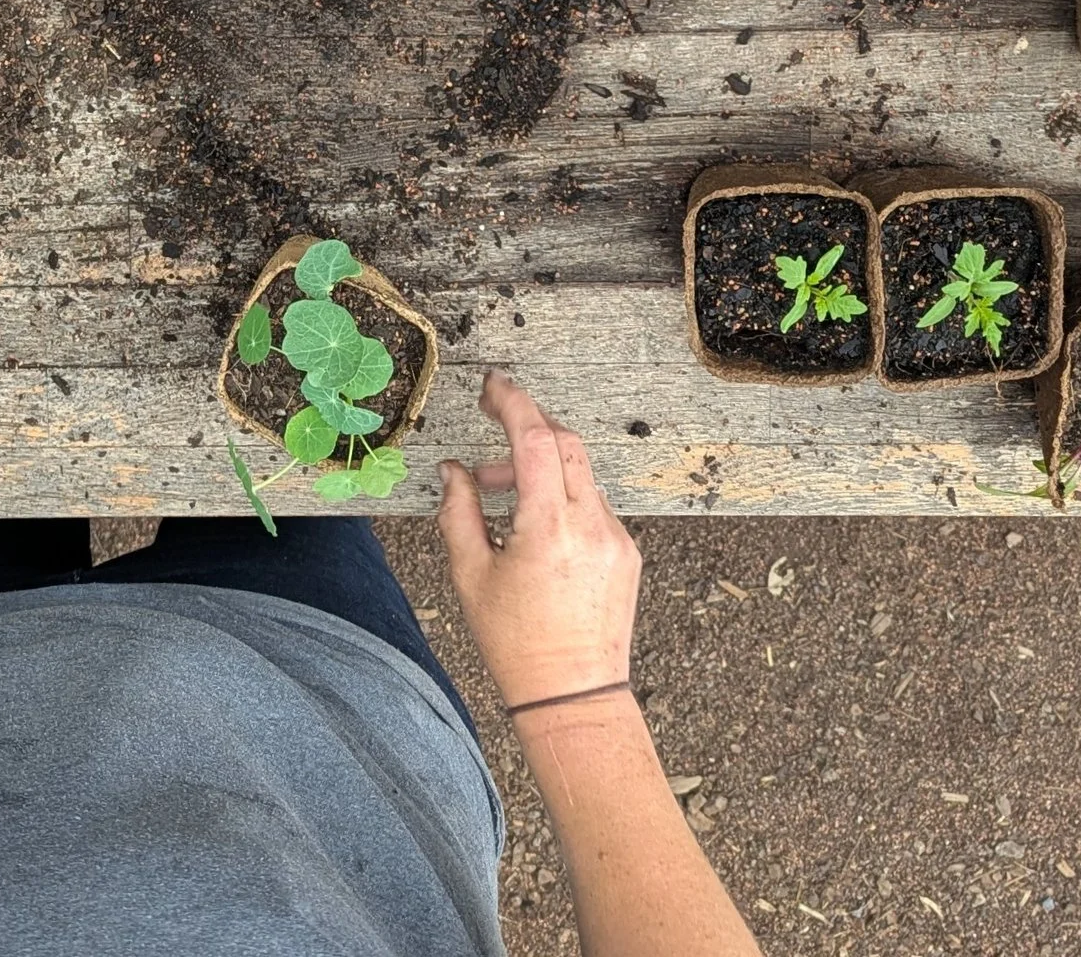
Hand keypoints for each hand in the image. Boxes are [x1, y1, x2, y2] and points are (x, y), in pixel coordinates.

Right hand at [437, 370, 641, 709]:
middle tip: (495, 422)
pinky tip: (534, 523)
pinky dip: (563, 495)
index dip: (513, 402)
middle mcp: (590, 524)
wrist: (573, 694)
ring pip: (582, 472)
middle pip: (566, 442)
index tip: (493, 386)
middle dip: (530, 423)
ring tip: (500, 492)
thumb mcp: (471, 576)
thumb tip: (454, 472)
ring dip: (542, 465)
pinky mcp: (626, 551)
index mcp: (549, 527)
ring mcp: (615, 536)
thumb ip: (459, 512)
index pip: (536, 439)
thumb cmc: (517, 644)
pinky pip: (594, 503)